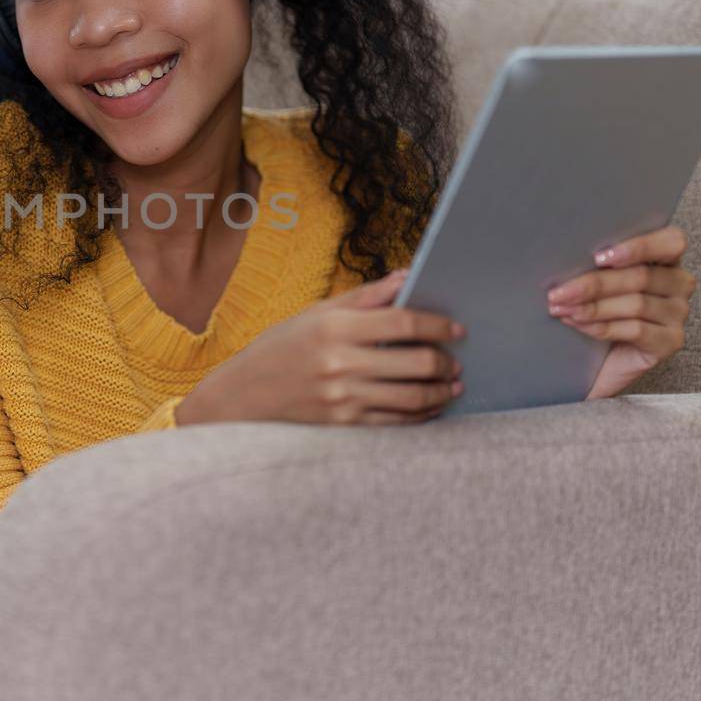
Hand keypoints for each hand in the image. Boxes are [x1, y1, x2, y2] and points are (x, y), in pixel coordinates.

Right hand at [175, 268, 464, 426]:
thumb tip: (407, 277)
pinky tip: (431, 406)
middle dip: (446, 362)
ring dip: (441, 391)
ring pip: (412, 397)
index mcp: (334, 327)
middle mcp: (340, 363)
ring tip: (452, 384)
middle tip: (456, 361)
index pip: (402, 321)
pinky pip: (396, 422)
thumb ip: (365, 297)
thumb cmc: (282, 347)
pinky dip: (422, 414)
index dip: (437, 324)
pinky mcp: (344, 423)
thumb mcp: (317, 313)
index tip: (457, 329)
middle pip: (415, 362)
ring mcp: (342, 397)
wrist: (244, 394)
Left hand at [546, 224, 695, 401]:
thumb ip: (598, 265)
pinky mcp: (671, 341)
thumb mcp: (598, 281)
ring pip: (636, 304)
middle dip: (594, 284)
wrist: (599, 362)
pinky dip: (601, 326)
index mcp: (666, 258)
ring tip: (560, 309)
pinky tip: (577, 324)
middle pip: (641, 277)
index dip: (638, 247)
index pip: (671, 242)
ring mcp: (678, 314)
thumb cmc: (597, 311)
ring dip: (592, 307)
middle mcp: (679, 284)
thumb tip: (568, 255)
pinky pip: (636, 330)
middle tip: (558, 292)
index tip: (598, 258)